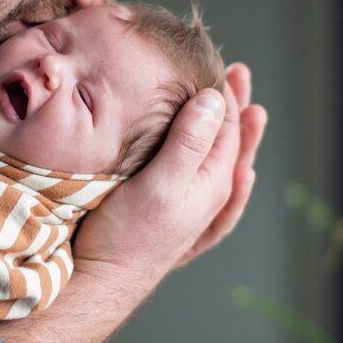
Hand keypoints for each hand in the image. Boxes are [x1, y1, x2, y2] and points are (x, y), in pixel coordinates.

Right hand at [0, 65, 265, 342]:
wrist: (100, 280)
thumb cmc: (126, 234)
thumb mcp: (159, 184)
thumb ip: (189, 143)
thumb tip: (215, 100)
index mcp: (212, 183)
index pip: (228, 126)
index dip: (226, 92)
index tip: (220, 62)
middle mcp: (208, 196)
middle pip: (230, 141)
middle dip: (234, 104)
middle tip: (239, 71)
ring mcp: (192, 209)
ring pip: (222, 162)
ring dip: (230, 130)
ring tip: (242, 107)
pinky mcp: (172, 216)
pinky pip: (215, 190)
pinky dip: (225, 168)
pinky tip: (233, 170)